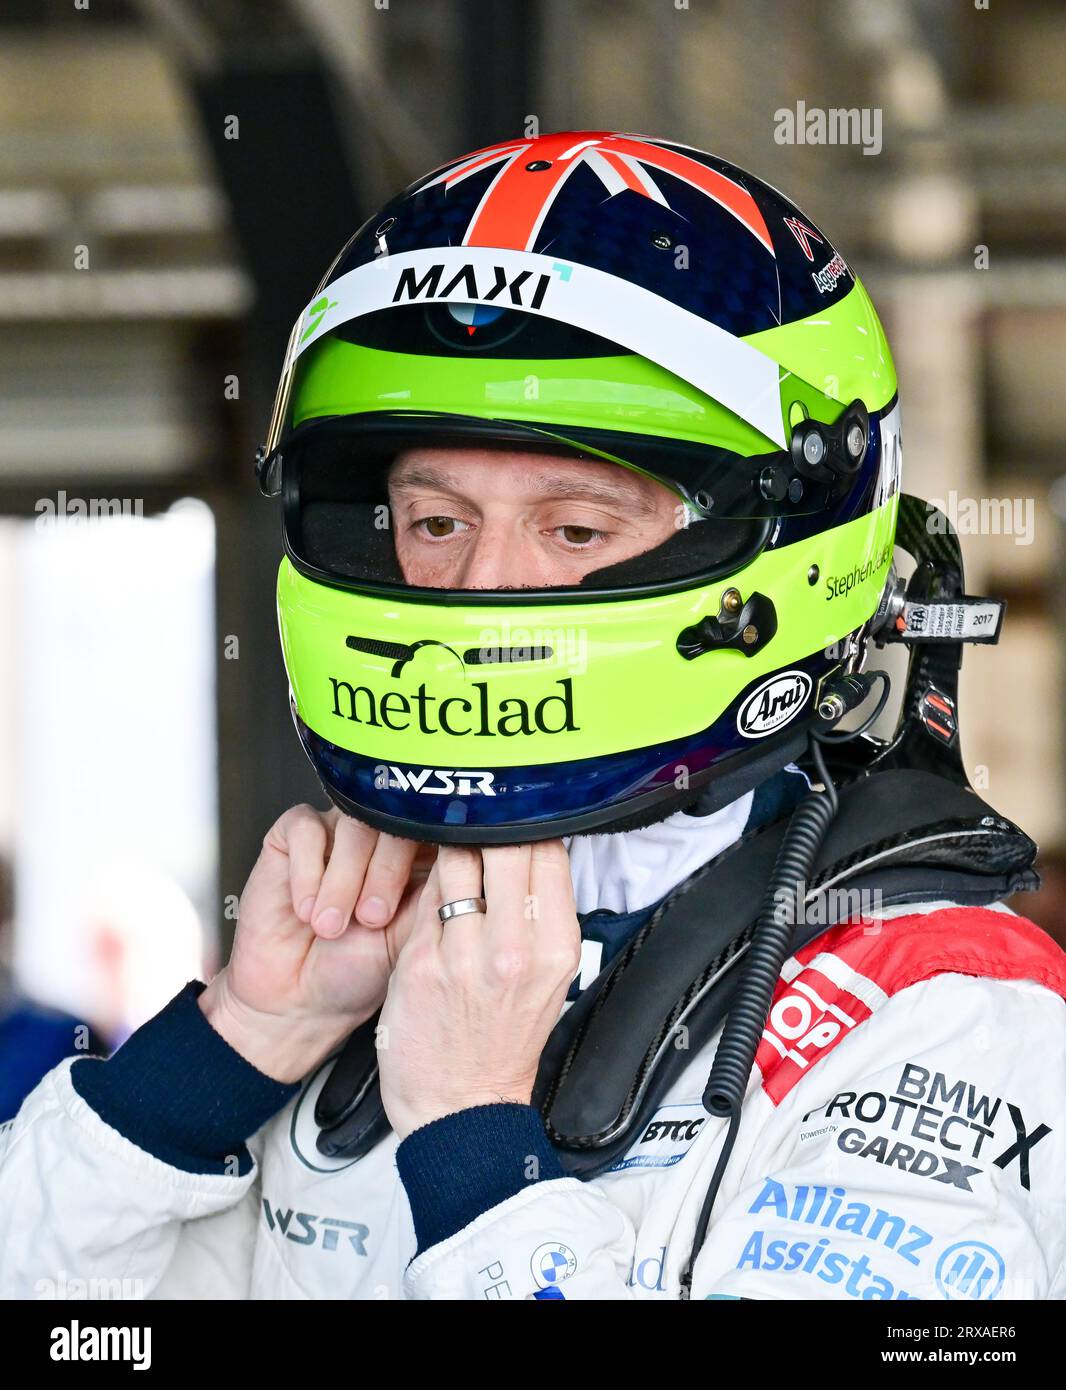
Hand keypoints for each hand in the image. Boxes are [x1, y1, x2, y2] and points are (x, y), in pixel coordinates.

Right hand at [200, 805, 433, 1081]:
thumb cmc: (360, 971)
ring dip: (344, 879)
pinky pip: (305, 829)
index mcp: (420, 853)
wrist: (301, 998)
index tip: (422, 896)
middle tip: (372, 918)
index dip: (429, 854)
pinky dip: (307, 872)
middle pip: (395, 821)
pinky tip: (306, 909)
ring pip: (352, 824)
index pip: (436, 828)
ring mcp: (339, 830)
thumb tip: (467, 863)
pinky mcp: (296, 833)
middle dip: (385, 872)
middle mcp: (382, 835)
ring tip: (332, 926)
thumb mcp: (412, 938)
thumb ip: (438, 895)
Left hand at [377, 842, 580, 1138]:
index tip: (509, 820)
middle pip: (504, 844)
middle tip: (472, 825)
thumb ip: (536, 912)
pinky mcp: (421, 965)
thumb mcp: (546, 974)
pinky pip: (422, 897)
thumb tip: (526, 844)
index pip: (547, 850)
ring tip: (443, 848)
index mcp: (556, 946)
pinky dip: (420, 883)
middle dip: (487, 827)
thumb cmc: (501, 1040)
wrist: (463, 1108)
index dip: (526, 825)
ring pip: (456, 859)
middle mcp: (516, 949)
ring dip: (449, 847)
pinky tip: (417, 883)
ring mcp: (466, 957)